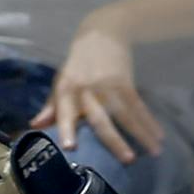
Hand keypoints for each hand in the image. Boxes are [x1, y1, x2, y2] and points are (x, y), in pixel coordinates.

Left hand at [30, 14, 164, 164]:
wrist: (101, 33)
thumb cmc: (76, 67)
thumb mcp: (60, 83)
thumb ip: (51, 108)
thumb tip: (35, 127)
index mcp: (66, 91)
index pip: (65, 113)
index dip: (66, 129)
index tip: (70, 147)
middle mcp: (87, 90)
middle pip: (101, 119)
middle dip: (114, 141)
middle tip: (128, 160)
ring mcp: (108, 85)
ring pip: (126, 114)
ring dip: (141, 134)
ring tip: (154, 152)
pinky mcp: (126, 81)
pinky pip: (139, 105)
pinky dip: (149, 121)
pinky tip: (158, 135)